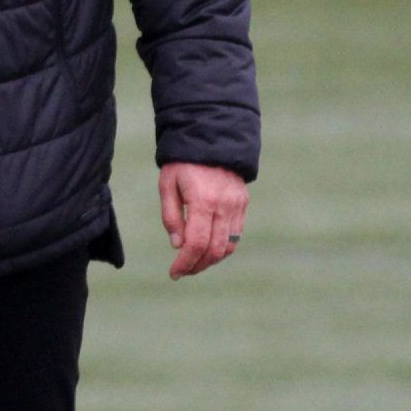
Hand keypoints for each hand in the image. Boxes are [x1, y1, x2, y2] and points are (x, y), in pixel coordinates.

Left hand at [160, 162, 248, 279]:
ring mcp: (237, 205)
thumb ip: (172, 216)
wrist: (211, 137)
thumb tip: (178, 246)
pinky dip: (222, 247)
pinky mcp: (243, 203)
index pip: (197, 243)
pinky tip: (207, 247)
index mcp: (203, 200)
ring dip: (211, 260)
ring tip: (193, 261)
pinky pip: (236, 235)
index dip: (186, 263)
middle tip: (182, 271)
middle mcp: (224, 205)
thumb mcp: (168, 185)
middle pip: (214, 250)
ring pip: (228, 246)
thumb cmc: (183, 162)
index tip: (174, 273)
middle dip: (197, 266)